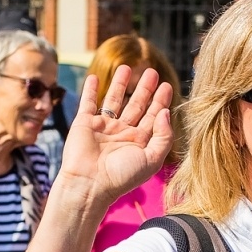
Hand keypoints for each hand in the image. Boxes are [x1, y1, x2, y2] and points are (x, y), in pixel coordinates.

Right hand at [57, 65, 172, 204]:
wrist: (89, 184)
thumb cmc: (121, 176)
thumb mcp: (152, 159)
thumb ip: (163, 136)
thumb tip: (166, 112)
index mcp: (138, 143)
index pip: (153, 117)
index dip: (161, 101)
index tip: (167, 85)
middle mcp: (121, 134)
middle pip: (136, 106)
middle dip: (145, 89)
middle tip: (152, 72)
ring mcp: (102, 128)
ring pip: (113, 101)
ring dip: (120, 84)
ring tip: (126, 67)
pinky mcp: (84, 123)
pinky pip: (88, 103)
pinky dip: (90, 90)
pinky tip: (94, 78)